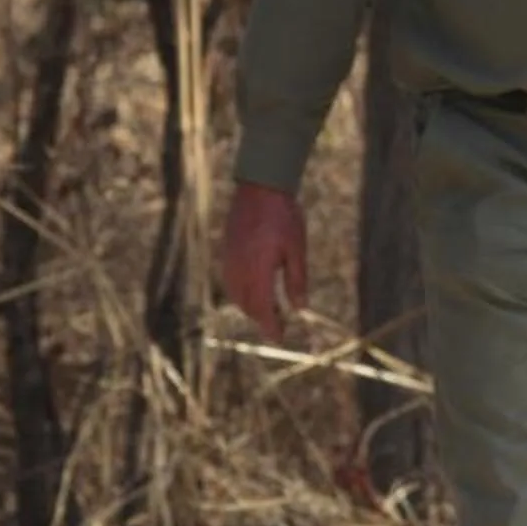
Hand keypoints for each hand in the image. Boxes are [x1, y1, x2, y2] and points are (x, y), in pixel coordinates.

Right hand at [219, 181, 307, 340]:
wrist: (260, 187)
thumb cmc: (284, 216)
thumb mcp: (297, 249)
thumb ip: (297, 280)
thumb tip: (300, 308)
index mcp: (258, 269)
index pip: (262, 308)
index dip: (270, 326)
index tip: (279, 337)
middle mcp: (239, 268)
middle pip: (247, 304)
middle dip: (260, 318)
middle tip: (276, 326)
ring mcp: (230, 259)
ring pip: (235, 294)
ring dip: (249, 306)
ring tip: (265, 311)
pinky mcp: (226, 251)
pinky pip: (229, 280)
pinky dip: (239, 292)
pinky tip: (251, 290)